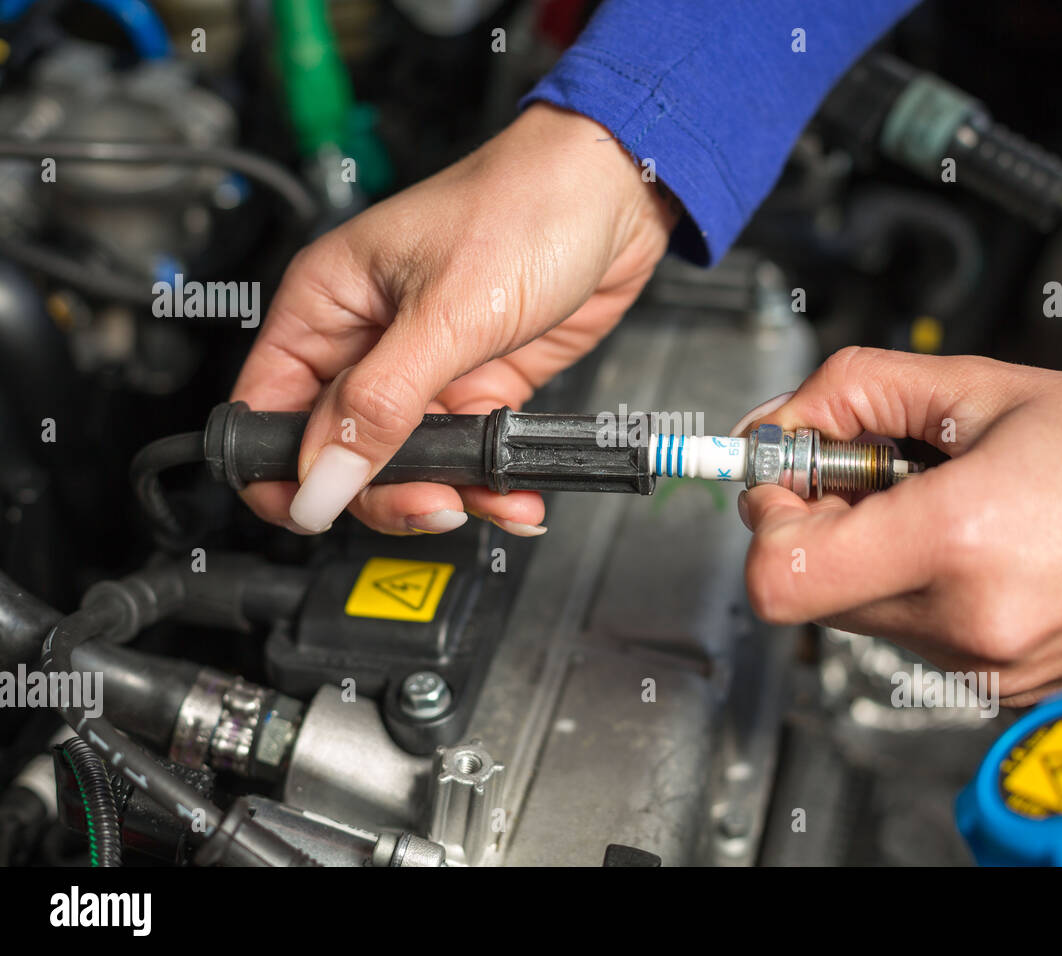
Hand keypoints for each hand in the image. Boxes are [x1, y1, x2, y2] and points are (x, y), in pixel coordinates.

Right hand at [231, 103, 676, 534]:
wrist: (613, 195)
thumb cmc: (524, 207)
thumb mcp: (444, 313)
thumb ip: (380, 403)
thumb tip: (320, 478)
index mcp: (325, 306)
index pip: (266, 409)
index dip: (282, 471)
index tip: (321, 509)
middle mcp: (366, 342)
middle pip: (338, 452)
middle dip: (381, 490)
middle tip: (431, 501)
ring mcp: (423, 370)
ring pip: (405, 464)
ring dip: (445, 493)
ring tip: (485, 498)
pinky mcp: (477, 386)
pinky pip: (465, 454)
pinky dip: (488, 482)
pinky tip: (514, 495)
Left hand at [738, 347, 1061, 706]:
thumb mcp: (982, 384)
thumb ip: (857, 390)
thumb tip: (779, 421)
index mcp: (954, 540)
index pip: (777, 577)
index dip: (765, 521)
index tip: (789, 479)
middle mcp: (964, 622)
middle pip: (812, 592)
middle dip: (820, 525)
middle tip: (880, 473)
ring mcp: (985, 669)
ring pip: (862, 615)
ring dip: (875, 557)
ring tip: (952, 507)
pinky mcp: (1003, 690)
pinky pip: (917, 639)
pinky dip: (922, 591)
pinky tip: (986, 549)